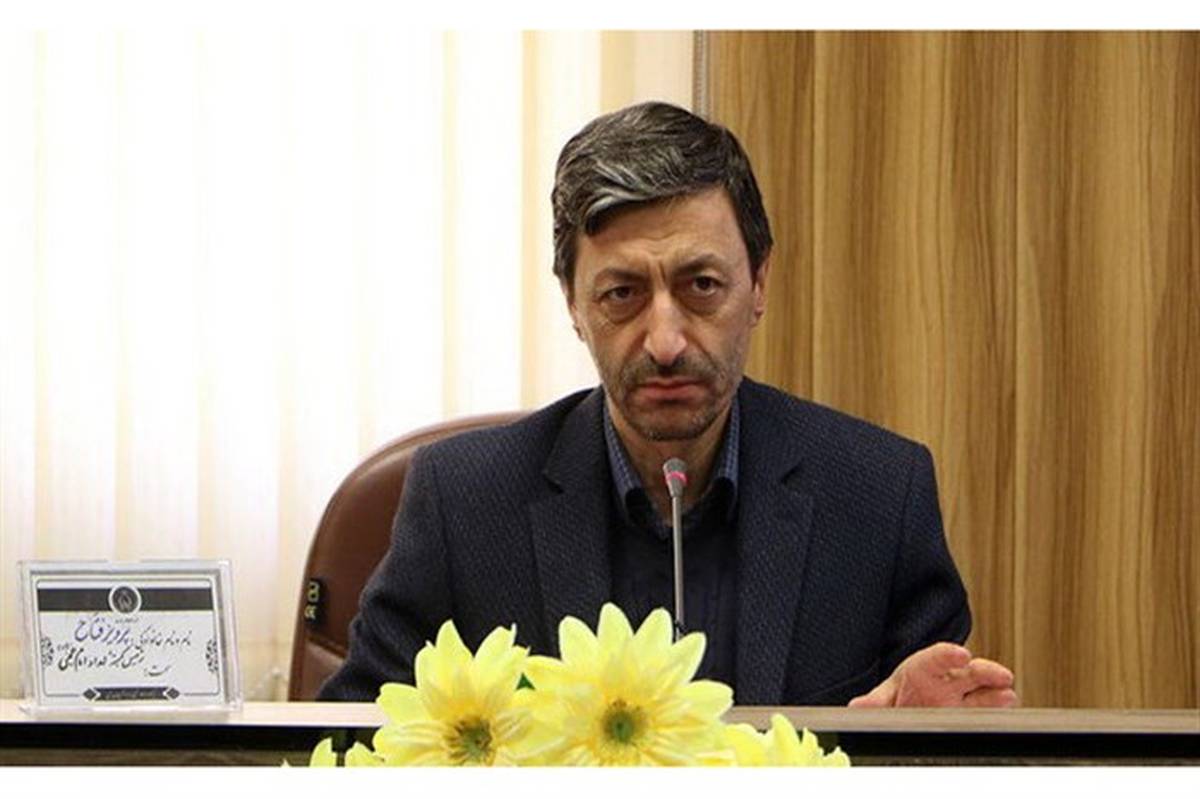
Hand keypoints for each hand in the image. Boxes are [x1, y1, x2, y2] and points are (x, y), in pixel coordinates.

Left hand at [848, 642, 1017, 707]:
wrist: (912, 705)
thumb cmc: (903, 692)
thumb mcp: (887, 695)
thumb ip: (876, 701)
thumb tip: (858, 706)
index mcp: (923, 669)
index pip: (936, 658)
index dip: (949, 655)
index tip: (961, 655)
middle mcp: (946, 680)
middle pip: (966, 672)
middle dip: (985, 672)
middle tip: (1001, 675)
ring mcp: (961, 696)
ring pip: (981, 690)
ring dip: (995, 692)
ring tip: (1009, 694)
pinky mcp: (970, 711)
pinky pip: (985, 707)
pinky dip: (997, 705)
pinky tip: (1008, 703)